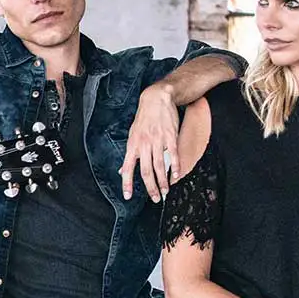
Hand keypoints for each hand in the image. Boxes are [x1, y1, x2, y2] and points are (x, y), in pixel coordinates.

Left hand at [121, 80, 182, 201]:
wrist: (156, 99)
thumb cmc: (144, 119)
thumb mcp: (132, 135)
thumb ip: (130, 154)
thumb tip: (122, 171)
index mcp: (132, 145)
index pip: (127, 168)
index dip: (127, 183)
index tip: (128, 196)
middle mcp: (143, 144)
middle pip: (145, 171)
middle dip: (150, 187)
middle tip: (155, 198)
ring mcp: (157, 140)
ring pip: (159, 166)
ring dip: (163, 181)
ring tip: (165, 191)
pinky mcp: (170, 136)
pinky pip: (173, 155)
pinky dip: (175, 167)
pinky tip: (176, 176)